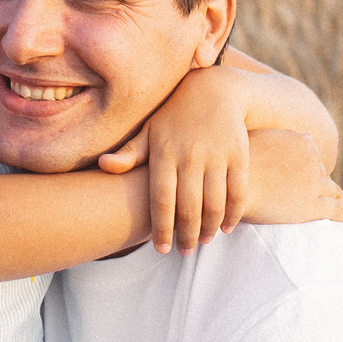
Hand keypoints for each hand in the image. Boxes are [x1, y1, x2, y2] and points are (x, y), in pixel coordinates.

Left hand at [101, 64, 251, 253]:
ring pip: (215, 204)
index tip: (161, 249)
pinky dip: (234, 214)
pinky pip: (238, 192)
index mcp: (164, 153)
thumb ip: (130, 153)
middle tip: (185, 251)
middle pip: (189, 208)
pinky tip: (227, 226)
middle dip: (187, 236)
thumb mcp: (150, 130)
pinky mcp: (239, 154)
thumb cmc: (174, 116)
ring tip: (204, 240)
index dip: (162, 229)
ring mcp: (216, 155)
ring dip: (210, 228)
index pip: (161, 201)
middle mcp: (190, 155)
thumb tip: (103, 166)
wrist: (216, 90)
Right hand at [237, 130, 342, 226]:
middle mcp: (311, 162)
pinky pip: (337, 210)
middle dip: (325, 182)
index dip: (313, 165)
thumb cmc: (238, 165)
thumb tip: (308, 136)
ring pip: (333, 191)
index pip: (312, 153)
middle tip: (333, 191)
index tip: (315, 172)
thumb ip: (284, 138)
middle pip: (322, 173)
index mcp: (300, 143)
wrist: (233, 188)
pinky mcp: (313, 207)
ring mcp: (314, 184)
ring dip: (340, 197)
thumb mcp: (262, 140)